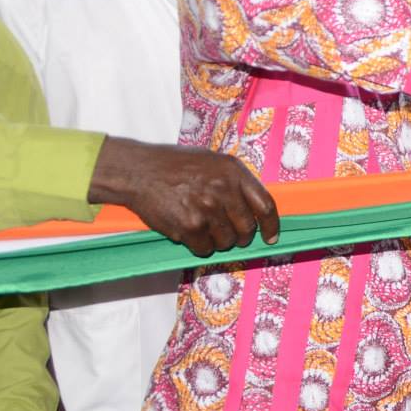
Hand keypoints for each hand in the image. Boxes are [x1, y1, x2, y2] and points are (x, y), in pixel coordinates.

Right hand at [89, 137, 279, 257]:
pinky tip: (188, 231)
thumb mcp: (213, 162)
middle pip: (247, 229)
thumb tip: (255, 209)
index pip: (265, 205)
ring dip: (218, 241)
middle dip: (241, 237)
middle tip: (230, 235)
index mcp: (233, 172)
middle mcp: (223, 190)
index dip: (271, 226)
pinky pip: (205, 249)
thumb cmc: (175, 166)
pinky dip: (199, 246)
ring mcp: (207, 209)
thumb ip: (235, 182)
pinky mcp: (190, 226)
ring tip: (202, 226)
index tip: (270, 237)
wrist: (139, 171)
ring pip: (226, 242)